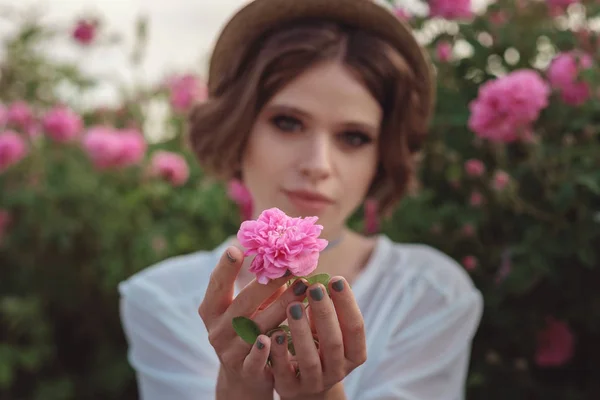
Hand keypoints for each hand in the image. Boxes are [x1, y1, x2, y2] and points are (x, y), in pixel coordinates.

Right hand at [198, 246, 309, 398]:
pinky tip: (274, 338)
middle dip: (267, 286)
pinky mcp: (244, 371)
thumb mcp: (247, 309)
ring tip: (301, 294)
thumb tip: (284, 258)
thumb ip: (260, 287)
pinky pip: (254, 360)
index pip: (217, 285)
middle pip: (243, 304)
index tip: (236, 249)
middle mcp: (217, 330)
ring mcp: (229, 352)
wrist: (245, 375)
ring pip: (255, 329)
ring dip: (279, 310)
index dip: (225, 268)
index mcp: (212, 310)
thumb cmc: (248, 329)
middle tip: (291, 271)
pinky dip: (263, 350)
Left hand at [269, 277, 366, 398]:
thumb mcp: (327, 328)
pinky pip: (284, 372)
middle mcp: (338, 371)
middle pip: (334, 343)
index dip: (347, 304)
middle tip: (314, 287)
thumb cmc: (317, 343)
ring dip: (301, 332)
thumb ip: (328, 308)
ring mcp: (314, 382)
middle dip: (325, 314)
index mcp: (354, 354)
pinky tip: (274, 333)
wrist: (303, 382)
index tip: (336, 279)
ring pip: (310, 359)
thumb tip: (321, 275)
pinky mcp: (291, 389)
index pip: (355, 328)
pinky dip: (280, 353)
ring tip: (292, 306)